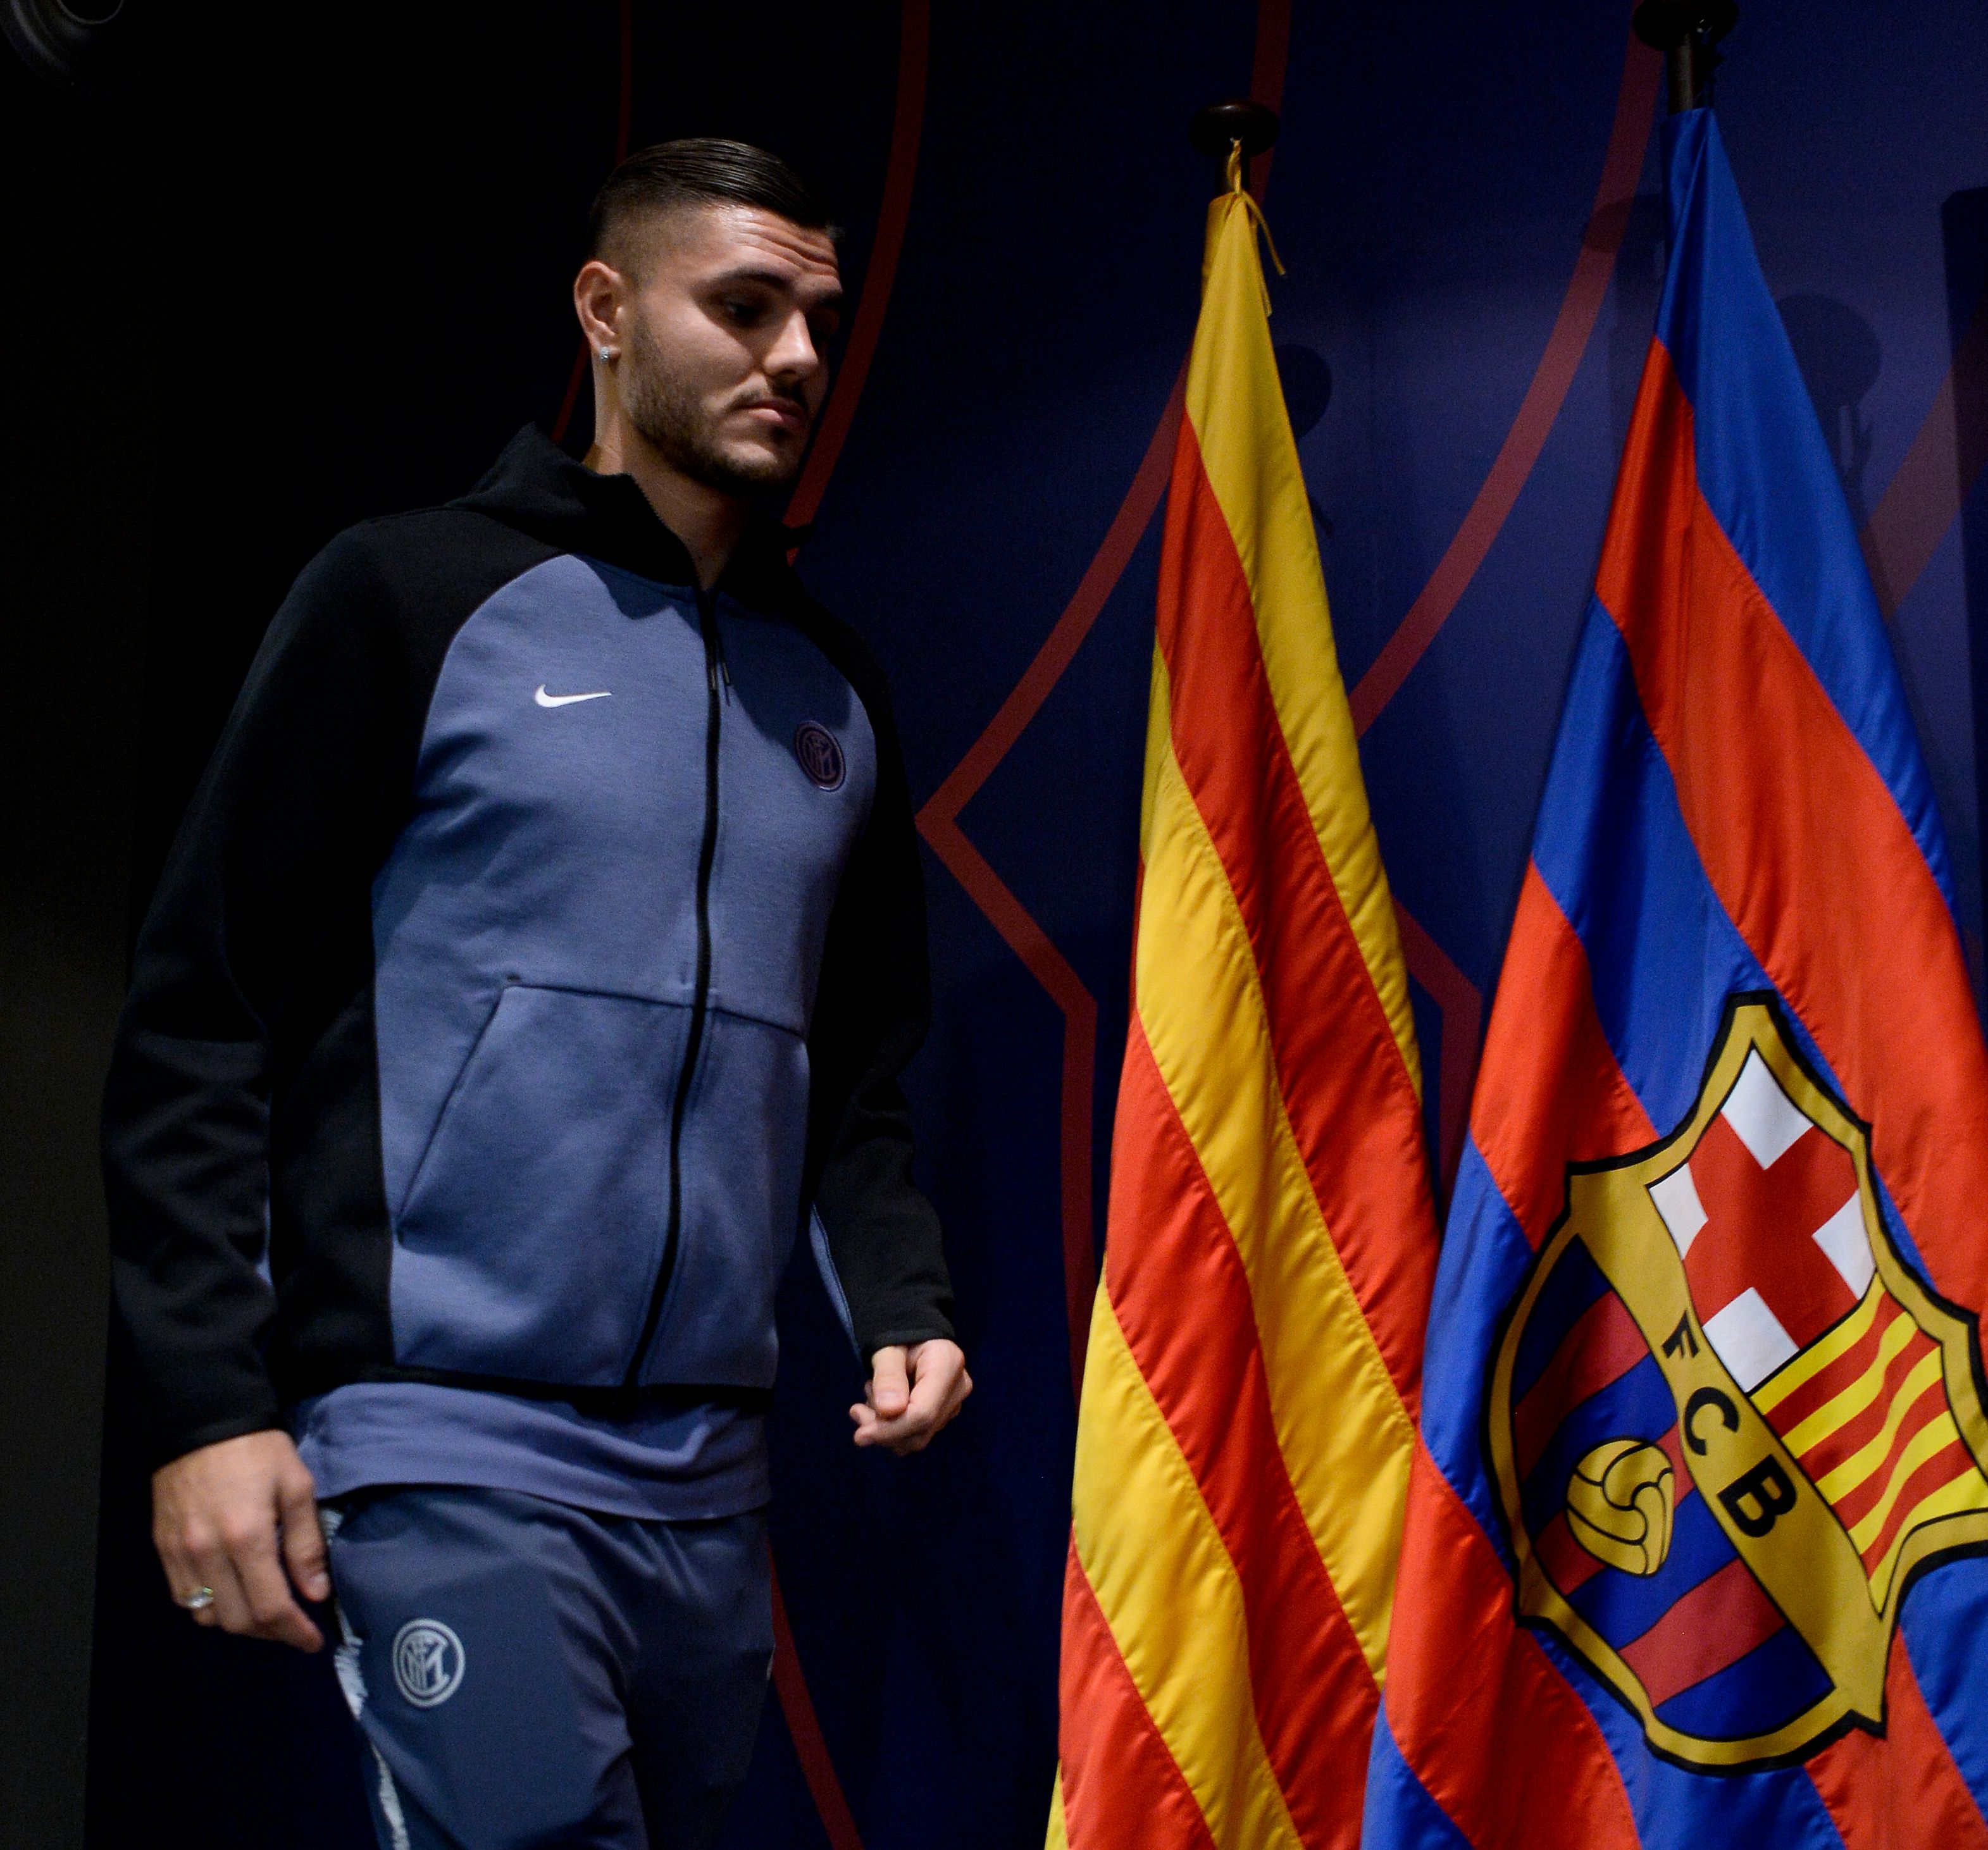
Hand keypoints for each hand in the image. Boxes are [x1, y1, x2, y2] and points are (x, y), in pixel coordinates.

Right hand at [151, 1430, 328, 1651]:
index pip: (271, 1607)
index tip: (313, 1641)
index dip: (294, 1632)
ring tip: (266, 1612)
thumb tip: (315, 1593)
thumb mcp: (296, 1486)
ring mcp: (179, 1555)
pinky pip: (185, 1598)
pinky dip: (210, 1607)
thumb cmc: (258, 1450)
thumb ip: (305, 1544)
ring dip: (239, 1623)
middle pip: (238, 1621)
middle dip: (271, 1632)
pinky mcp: (162, 1550)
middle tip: (294, 1626)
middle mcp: (207, 1554)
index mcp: (246, 1537)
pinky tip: (233, 1594)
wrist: (201, 1422)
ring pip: (207, 1617)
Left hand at [851, 1339, 971, 1453]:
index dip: (890, 1430)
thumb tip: (889, 1411)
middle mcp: (957, 1387)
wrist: (912, 1332)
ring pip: (917, 1437)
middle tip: (857, 1411)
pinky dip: (892, 1428)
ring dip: (885, 1428)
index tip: (859, 1434)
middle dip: (883, 1430)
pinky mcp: (944, 1413)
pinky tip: (881, 1405)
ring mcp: (953, 1403)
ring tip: (870, 1396)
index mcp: (947, 1364)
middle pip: (921, 1430)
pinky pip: (916, 1433)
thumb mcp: (887, 1347)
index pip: (922, 1413)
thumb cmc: (899, 1333)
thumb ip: (888, 1375)